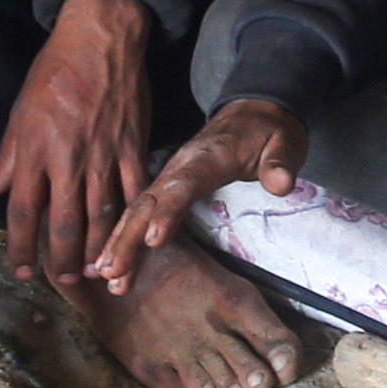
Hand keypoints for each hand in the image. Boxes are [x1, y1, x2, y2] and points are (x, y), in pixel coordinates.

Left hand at [0, 0, 157, 292]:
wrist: (100, 37)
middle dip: (61, 258)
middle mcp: (67, 159)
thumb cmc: (54, 70)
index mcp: (34, 150)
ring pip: (101, 216)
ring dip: (96, 249)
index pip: (24, 211)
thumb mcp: (19, 110)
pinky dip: (131, 220)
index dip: (21, 246)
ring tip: (93, 271)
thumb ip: (6, 157)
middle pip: (64, 223)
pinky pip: (133, 192)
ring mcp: (102, 155)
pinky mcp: (132, 146)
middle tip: (61, 279)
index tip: (21, 270)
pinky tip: (130, 238)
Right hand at [91, 96, 310, 291]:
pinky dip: (122, 235)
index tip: (152, 239)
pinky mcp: (167, 188)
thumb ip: (280, 162)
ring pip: (137, 209)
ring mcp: (170, 177)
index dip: (167, 212)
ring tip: (102, 274)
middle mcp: (179, 167)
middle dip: (127, 237)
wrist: (253, 113)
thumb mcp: (284, 142)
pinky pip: (141, 212)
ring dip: (118, 241)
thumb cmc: (268, 133)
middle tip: (111, 271)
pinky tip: (109, 260)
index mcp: (206, 158)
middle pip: (148, 202)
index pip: (183, 186)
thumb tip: (280, 183)